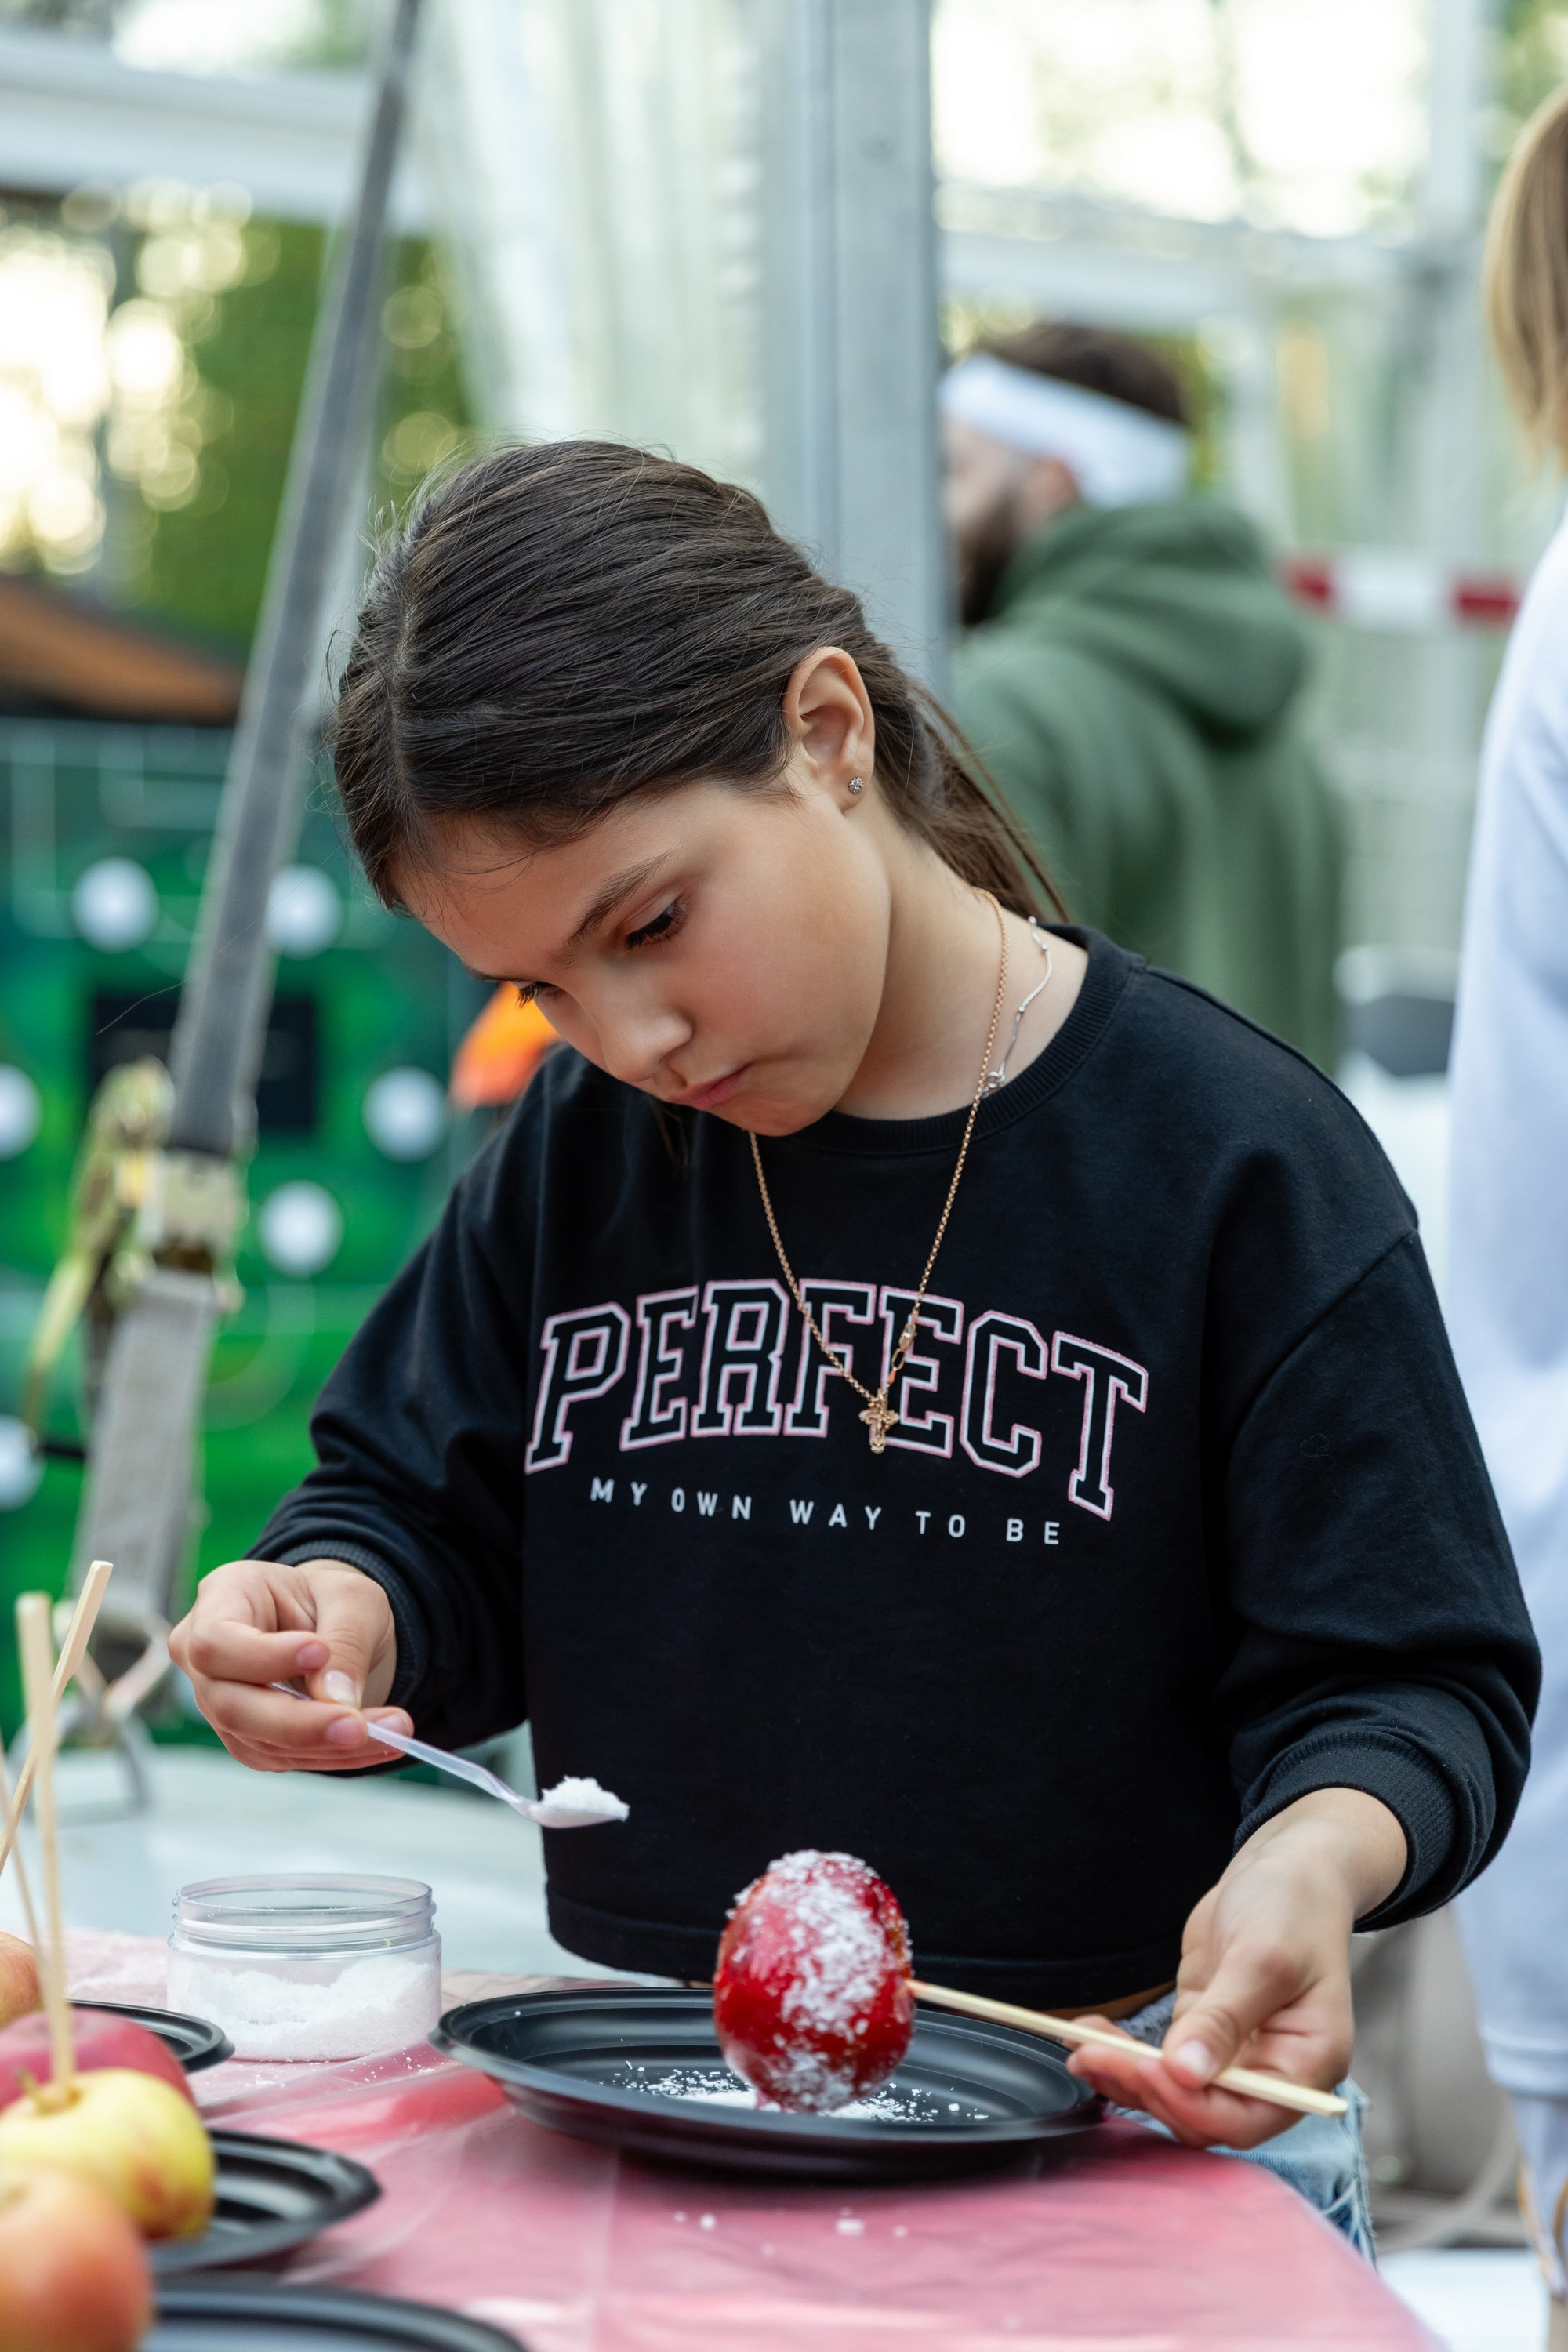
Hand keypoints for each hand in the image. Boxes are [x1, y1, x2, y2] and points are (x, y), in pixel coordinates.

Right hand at [169, 1557, 411, 1772]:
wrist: (329, 1626)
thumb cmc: (330, 1600)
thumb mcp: (352, 1599)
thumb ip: (346, 1640)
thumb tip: (336, 1700)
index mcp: (221, 1598)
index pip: (217, 1641)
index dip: (262, 1657)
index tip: (318, 1652)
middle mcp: (204, 1656)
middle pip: (231, 1704)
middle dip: (298, 1723)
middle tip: (358, 1725)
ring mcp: (218, 1702)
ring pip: (258, 1741)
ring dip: (327, 1745)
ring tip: (391, 1730)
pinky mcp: (245, 1737)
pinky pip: (282, 1757)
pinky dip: (333, 1756)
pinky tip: (378, 1741)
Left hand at [1066, 1789, 1405, 2147]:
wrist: (1284, 1870)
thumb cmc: (1291, 1908)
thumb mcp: (1262, 1958)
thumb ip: (1225, 2018)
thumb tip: (1186, 2071)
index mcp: (1306, 2066)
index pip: (1245, 2118)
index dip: (1192, 2104)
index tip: (1145, 2068)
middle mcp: (1272, 2073)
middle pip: (1204, 2113)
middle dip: (1148, 2089)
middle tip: (1093, 2056)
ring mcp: (1234, 2055)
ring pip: (1176, 2093)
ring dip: (1127, 2077)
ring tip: (1080, 2050)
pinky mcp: (1202, 2032)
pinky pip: (1163, 2062)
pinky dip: (1126, 2055)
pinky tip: (1091, 2036)